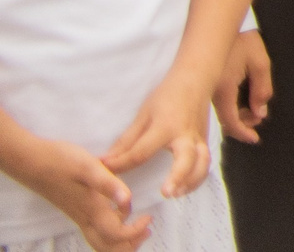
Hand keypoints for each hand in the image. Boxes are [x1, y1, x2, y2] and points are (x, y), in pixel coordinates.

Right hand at [0, 136, 147, 251]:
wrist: (33, 160)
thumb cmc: (61, 161)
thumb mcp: (89, 167)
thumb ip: (108, 184)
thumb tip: (127, 199)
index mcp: (91, 210)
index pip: (115, 235)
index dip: (134, 231)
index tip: (148, 217)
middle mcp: (85, 218)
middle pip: (106, 247)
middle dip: (128, 245)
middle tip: (146, 229)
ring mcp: (79, 215)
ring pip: (99, 240)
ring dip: (120, 240)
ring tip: (137, 225)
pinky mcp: (76, 209)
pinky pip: (94, 229)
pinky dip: (111, 229)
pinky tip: (119, 212)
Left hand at [99, 72, 210, 200]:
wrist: (196, 78)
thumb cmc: (168, 94)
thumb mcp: (144, 113)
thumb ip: (127, 140)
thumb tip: (106, 162)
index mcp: (166, 126)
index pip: (141, 152)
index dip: (121, 164)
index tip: (105, 171)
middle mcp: (185, 134)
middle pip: (186, 158)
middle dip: (178, 176)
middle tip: (166, 193)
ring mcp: (198, 138)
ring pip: (202, 163)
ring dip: (191, 181)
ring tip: (175, 194)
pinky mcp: (205, 141)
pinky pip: (205, 162)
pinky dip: (198, 177)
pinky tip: (184, 188)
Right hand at [214, 30, 271, 142]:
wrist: (221, 25)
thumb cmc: (242, 41)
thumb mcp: (260, 63)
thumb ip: (262, 89)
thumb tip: (261, 111)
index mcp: (224, 88)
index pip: (231, 121)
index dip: (243, 133)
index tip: (254, 139)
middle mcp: (211, 92)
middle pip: (224, 120)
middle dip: (243, 124)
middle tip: (258, 118)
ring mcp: (207, 89)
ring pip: (221, 113)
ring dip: (237, 116)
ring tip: (253, 109)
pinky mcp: (206, 85)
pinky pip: (217, 104)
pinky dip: (231, 108)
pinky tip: (242, 103)